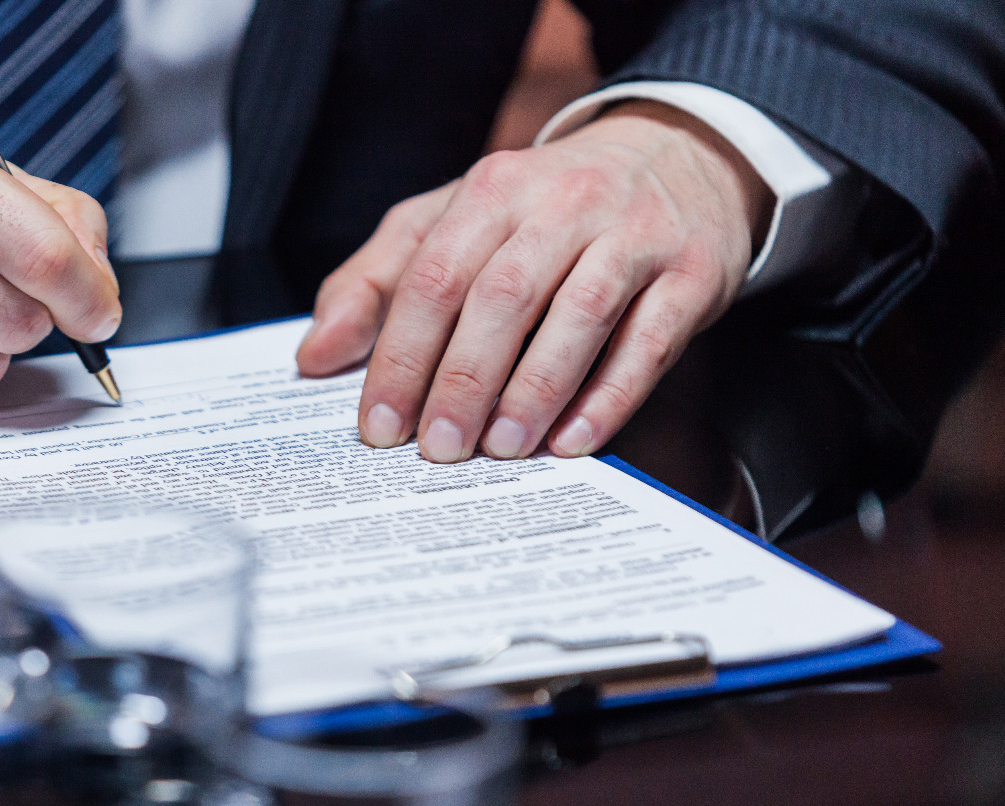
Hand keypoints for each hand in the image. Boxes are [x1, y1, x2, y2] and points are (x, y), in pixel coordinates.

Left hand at [296, 101, 771, 461]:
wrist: (676, 156)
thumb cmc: (544, 209)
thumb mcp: (452, 223)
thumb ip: (376, 283)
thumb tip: (313, 357)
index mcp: (491, 191)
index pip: (433, 277)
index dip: (401, 356)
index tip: (381, 425)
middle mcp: (563, 203)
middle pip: (502, 296)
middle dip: (463, 380)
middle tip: (438, 448)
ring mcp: (633, 235)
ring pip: (579, 314)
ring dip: (534, 390)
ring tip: (502, 449)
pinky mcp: (691, 272)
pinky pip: (649, 340)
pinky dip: (609, 396)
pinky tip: (574, 439)